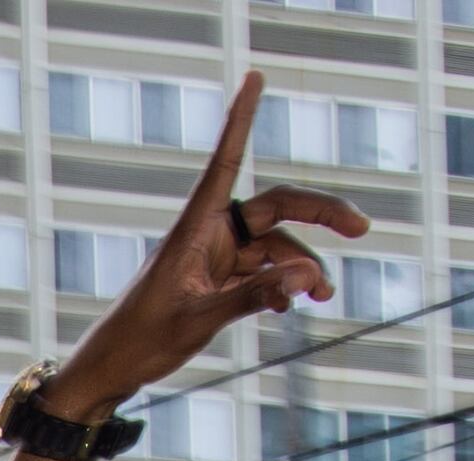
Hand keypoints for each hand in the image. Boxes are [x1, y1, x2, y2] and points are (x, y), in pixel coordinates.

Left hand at [56, 75, 362, 415]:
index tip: (255, 76)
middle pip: (276, 207)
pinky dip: (283, 283)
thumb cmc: (141, 342)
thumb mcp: (199, 319)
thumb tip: (307, 276)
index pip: (226, 161)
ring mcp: (216, 256)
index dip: (242, 119)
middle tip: (362, 229)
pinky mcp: (219, 279)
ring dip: (303, 266)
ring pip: (276, 246)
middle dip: (321, 215)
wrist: (112, 371)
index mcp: (193, 228)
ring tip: (322, 295)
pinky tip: (293, 304)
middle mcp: (208, 234)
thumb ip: (252, 297)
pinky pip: (264, 271)